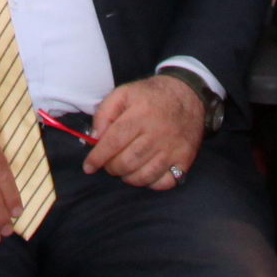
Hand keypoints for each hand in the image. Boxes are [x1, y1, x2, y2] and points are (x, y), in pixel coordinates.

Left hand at [79, 74, 203, 191]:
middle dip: (111, 168)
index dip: (98, 157)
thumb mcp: (123, 93)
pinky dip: (151, 183)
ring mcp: (173, 148)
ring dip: (128, 177)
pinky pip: (165, 182)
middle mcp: (158, 133)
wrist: (188, 94)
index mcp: (140, 114)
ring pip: (144, 175)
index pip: (114, 142)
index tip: (88, 167)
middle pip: (127, 162)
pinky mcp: (185, 158)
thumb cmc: (151, 95)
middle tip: (109, 164)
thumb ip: (104, 113)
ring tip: (124, 169)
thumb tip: (95, 138)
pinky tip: (144, 173)